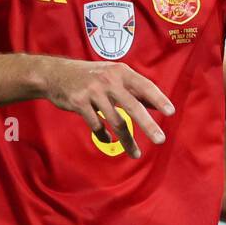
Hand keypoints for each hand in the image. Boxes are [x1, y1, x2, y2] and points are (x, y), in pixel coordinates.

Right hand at [40, 57, 175, 158]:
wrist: (55, 74)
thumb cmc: (89, 75)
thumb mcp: (112, 75)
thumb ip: (132, 88)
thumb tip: (156, 103)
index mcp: (120, 72)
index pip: (144, 85)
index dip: (158, 99)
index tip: (170, 112)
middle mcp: (108, 80)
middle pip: (132, 106)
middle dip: (147, 125)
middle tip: (160, 139)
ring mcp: (93, 91)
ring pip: (115, 121)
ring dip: (127, 140)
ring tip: (136, 153)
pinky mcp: (79, 103)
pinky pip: (96, 125)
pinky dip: (104, 135)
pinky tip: (108, 140)